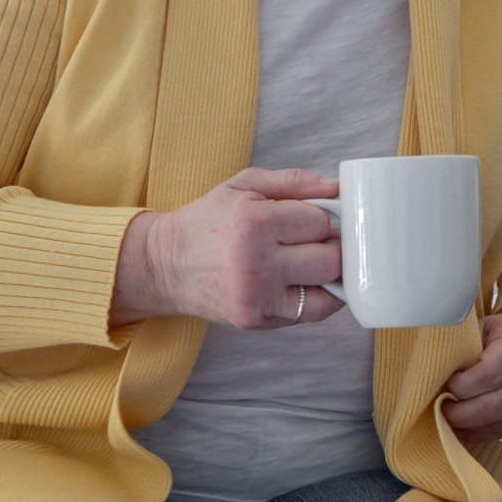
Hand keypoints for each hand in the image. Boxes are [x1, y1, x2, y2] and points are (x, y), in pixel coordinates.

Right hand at [112, 168, 345, 329]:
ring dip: (328, 275)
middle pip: (331, 259)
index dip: (321, 218)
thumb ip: (295, 181)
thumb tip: (339, 187)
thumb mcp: (245, 186)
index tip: (308, 219)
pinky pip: (311, 314)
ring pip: (328, 290)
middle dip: (331, 247)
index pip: (321, 222)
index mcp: (254, 222)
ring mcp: (256, 296)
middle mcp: (256, 262)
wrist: (162, 265)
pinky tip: (305, 282)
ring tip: (309, 262)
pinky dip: (318, 298)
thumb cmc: (207, 222)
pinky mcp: (256, 320)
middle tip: (315, 242)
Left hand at [444, 307, 501, 441]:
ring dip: (472, 427)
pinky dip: (486, 433)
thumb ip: (462, 350)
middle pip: (496, 405)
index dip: (461, 386)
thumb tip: (433, 379)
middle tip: (442, 411)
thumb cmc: (500, 334)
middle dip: (462, 414)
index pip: (489, 374)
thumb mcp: (480, 329)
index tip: (445, 385)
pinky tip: (470, 428)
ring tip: (452, 421)